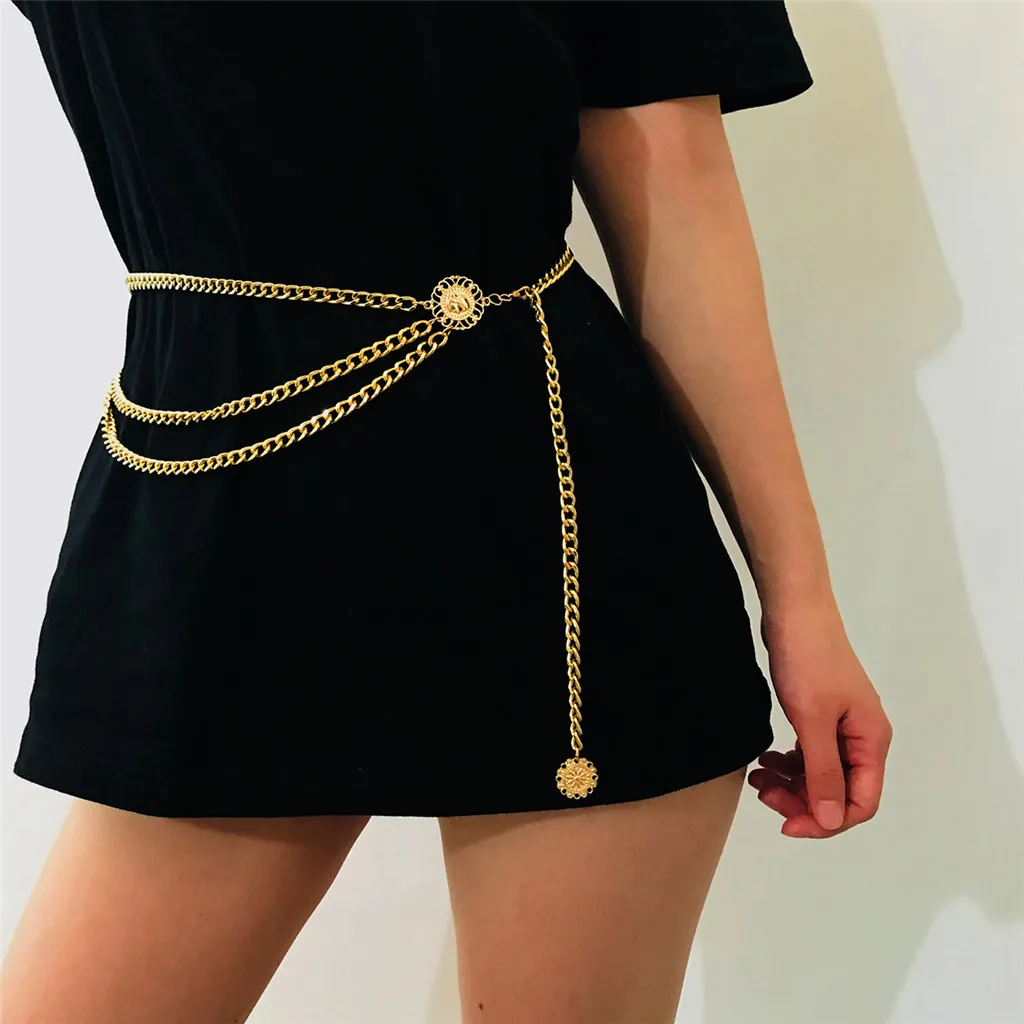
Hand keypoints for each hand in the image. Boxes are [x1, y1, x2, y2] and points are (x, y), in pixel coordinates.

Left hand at [747, 595, 892, 837]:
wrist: (795, 610)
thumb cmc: (808, 661)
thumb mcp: (813, 721)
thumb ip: (823, 772)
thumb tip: (831, 820)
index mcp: (871, 741)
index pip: (860, 803)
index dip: (825, 821)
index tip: (786, 823)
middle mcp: (862, 737)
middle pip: (839, 792)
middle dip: (802, 801)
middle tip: (764, 795)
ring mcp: (841, 724)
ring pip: (821, 773)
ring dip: (792, 783)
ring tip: (758, 777)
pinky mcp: (820, 712)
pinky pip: (810, 753)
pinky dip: (789, 762)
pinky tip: (767, 760)